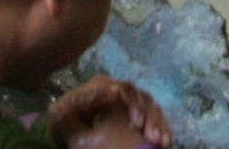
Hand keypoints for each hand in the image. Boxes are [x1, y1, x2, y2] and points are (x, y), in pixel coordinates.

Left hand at [48, 78, 171, 148]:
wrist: (64, 127)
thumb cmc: (63, 121)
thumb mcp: (62, 117)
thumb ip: (73, 111)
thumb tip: (97, 102)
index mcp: (102, 86)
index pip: (125, 89)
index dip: (134, 104)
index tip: (136, 125)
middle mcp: (118, 90)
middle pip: (142, 97)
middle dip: (150, 117)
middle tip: (153, 138)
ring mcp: (128, 101)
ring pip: (151, 106)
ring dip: (158, 124)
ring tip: (161, 142)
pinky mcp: (135, 113)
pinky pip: (154, 116)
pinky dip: (161, 127)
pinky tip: (165, 141)